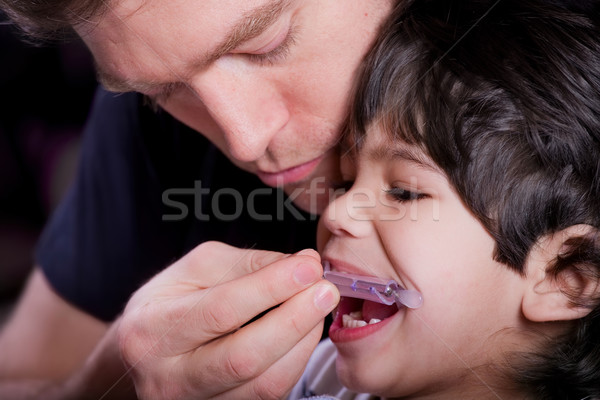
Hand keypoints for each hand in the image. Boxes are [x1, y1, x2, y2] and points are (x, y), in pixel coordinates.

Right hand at [117, 241, 338, 399]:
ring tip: (320, 308)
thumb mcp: (195, 269)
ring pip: (263, 384)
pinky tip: (305, 333)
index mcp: (152, 329)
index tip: (308, 267)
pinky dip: (295, 362)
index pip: (221, 310)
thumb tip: (301, 264)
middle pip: (244, 357)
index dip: (271, 288)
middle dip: (295, 320)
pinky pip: (268, 395)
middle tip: (325, 291)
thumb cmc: (170, 303)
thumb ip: (248, 264)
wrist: (144, 350)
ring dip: (302, 343)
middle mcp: (167, 376)